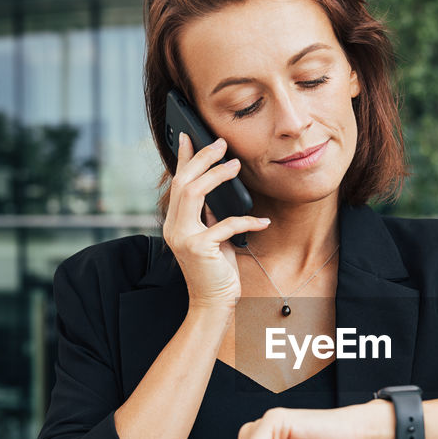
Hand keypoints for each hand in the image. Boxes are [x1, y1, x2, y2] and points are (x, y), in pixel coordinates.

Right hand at [163, 131, 269, 310]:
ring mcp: (183, 237)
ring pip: (193, 193)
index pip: (177, 183)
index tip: (188, 136)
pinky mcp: (199, 249)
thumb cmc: (215, 271)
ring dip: (216, 177)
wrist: (212, 303)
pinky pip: (224, 225)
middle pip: (183, 182)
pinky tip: (263, 220)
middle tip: (221, 144)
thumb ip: (208, 217)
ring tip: (236, 166)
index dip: (183, 158)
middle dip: (202, 159)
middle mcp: (174, 227)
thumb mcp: (212, 238)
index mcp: (176, 222)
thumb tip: (215, 193)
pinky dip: (246, 221)